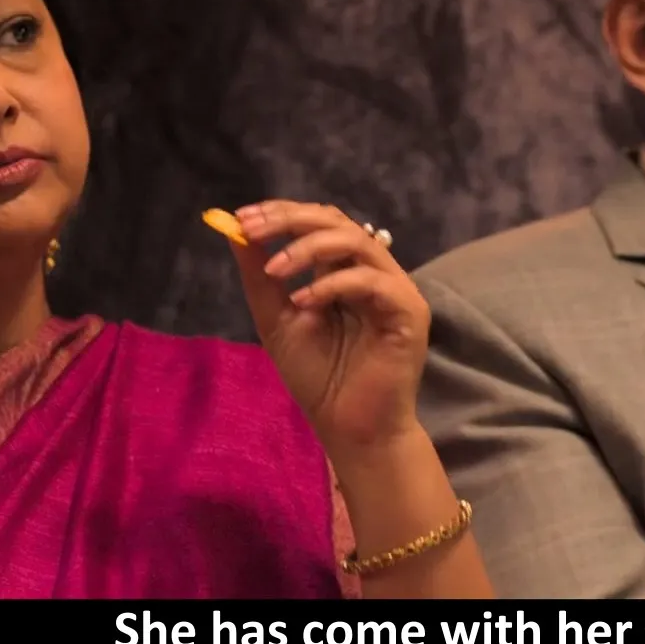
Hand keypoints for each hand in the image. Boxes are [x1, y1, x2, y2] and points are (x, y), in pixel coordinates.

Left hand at [224, 200, 430, 454]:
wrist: (350, 429)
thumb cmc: (319, 379)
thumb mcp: (277, 320)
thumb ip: (261, 277)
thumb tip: (235, 229)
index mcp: (344, 271)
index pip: (319, 223)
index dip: (282, 214)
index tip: (242, 219)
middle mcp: (373, 272)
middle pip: (337, 221)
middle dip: (290, 220)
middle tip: (253, 229)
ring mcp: (394, 289)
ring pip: (356, 241)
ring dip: (308, 248)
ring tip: (275, 270)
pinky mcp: (409, 310)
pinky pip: (371, 281)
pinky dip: (333, 284)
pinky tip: (303, 302)